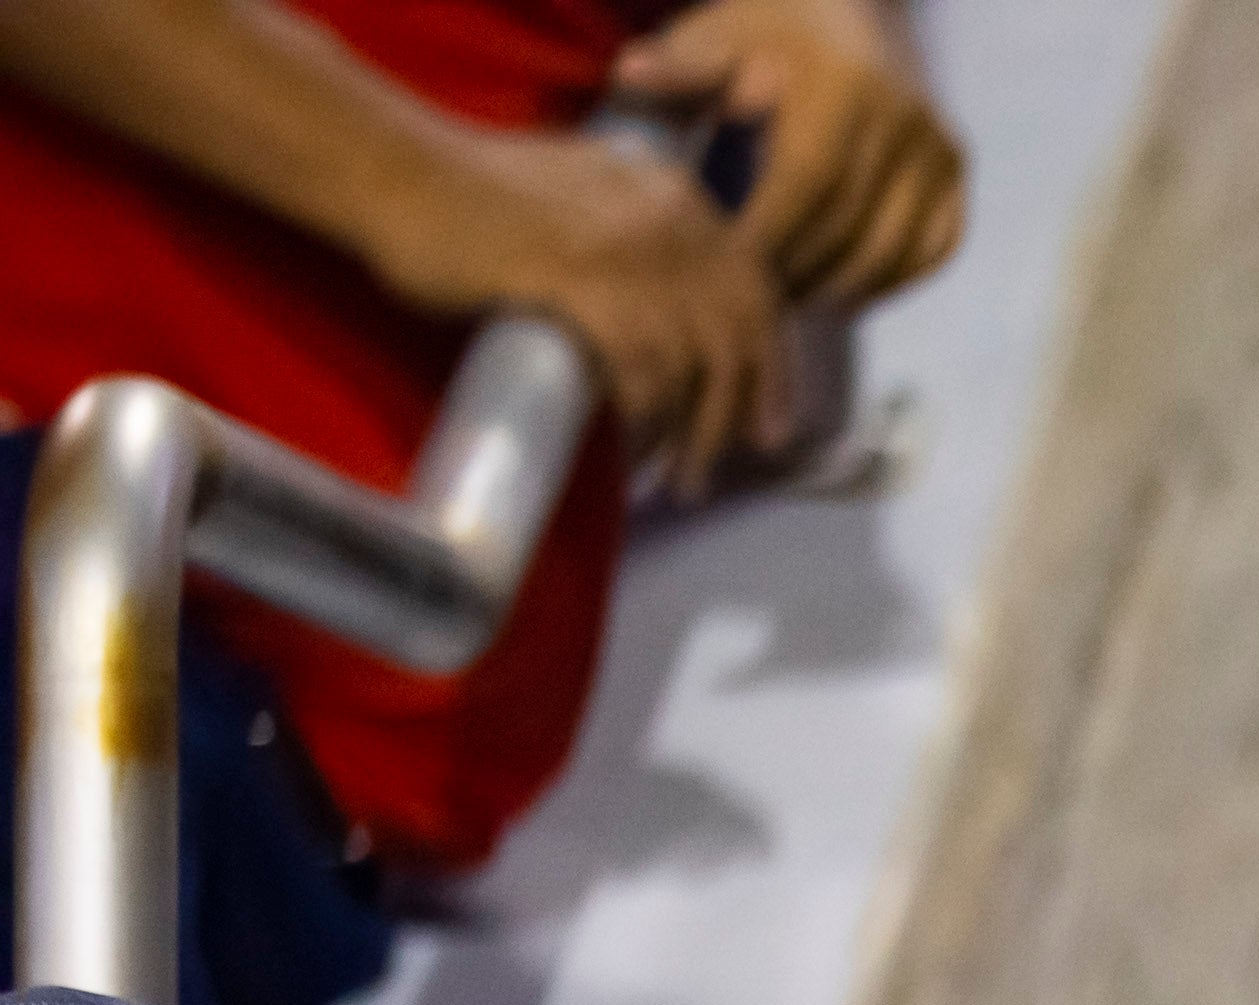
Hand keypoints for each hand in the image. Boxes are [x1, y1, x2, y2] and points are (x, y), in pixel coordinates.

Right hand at [364, 119, 784, 486]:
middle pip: (736, 334)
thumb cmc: (473, 199)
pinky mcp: (578, 278)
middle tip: (712, 468)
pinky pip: (644, 368)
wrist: (391, 174)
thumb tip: (682, 325)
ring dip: (693, 433)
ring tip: (674, 479)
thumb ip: (642, 243)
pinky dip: (648, 420)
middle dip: (736, 415)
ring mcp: (625, 245)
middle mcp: (665, 213)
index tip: (766, 425)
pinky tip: (634, 450)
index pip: (755, 291)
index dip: (770, 368)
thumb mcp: (587, 199)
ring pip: (695, 361)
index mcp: (675, 194)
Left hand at [612, 0, 964, 305]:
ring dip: (839, 289)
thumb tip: (627, 73)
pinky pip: (931, 250)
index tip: (723, 266)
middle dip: (795, 271)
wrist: (844, 8)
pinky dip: (888, 282)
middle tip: (748, 299)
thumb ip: (680, 67)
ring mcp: (938, 146)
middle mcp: (904, 116)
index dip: (767, 232)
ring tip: (789, 301)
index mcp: (845, 83)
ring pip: (892, 251)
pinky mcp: (956, 171)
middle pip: (850, 225)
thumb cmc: (762, 33)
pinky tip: (840, 291)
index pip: (808, 180)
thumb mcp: (718, 37)